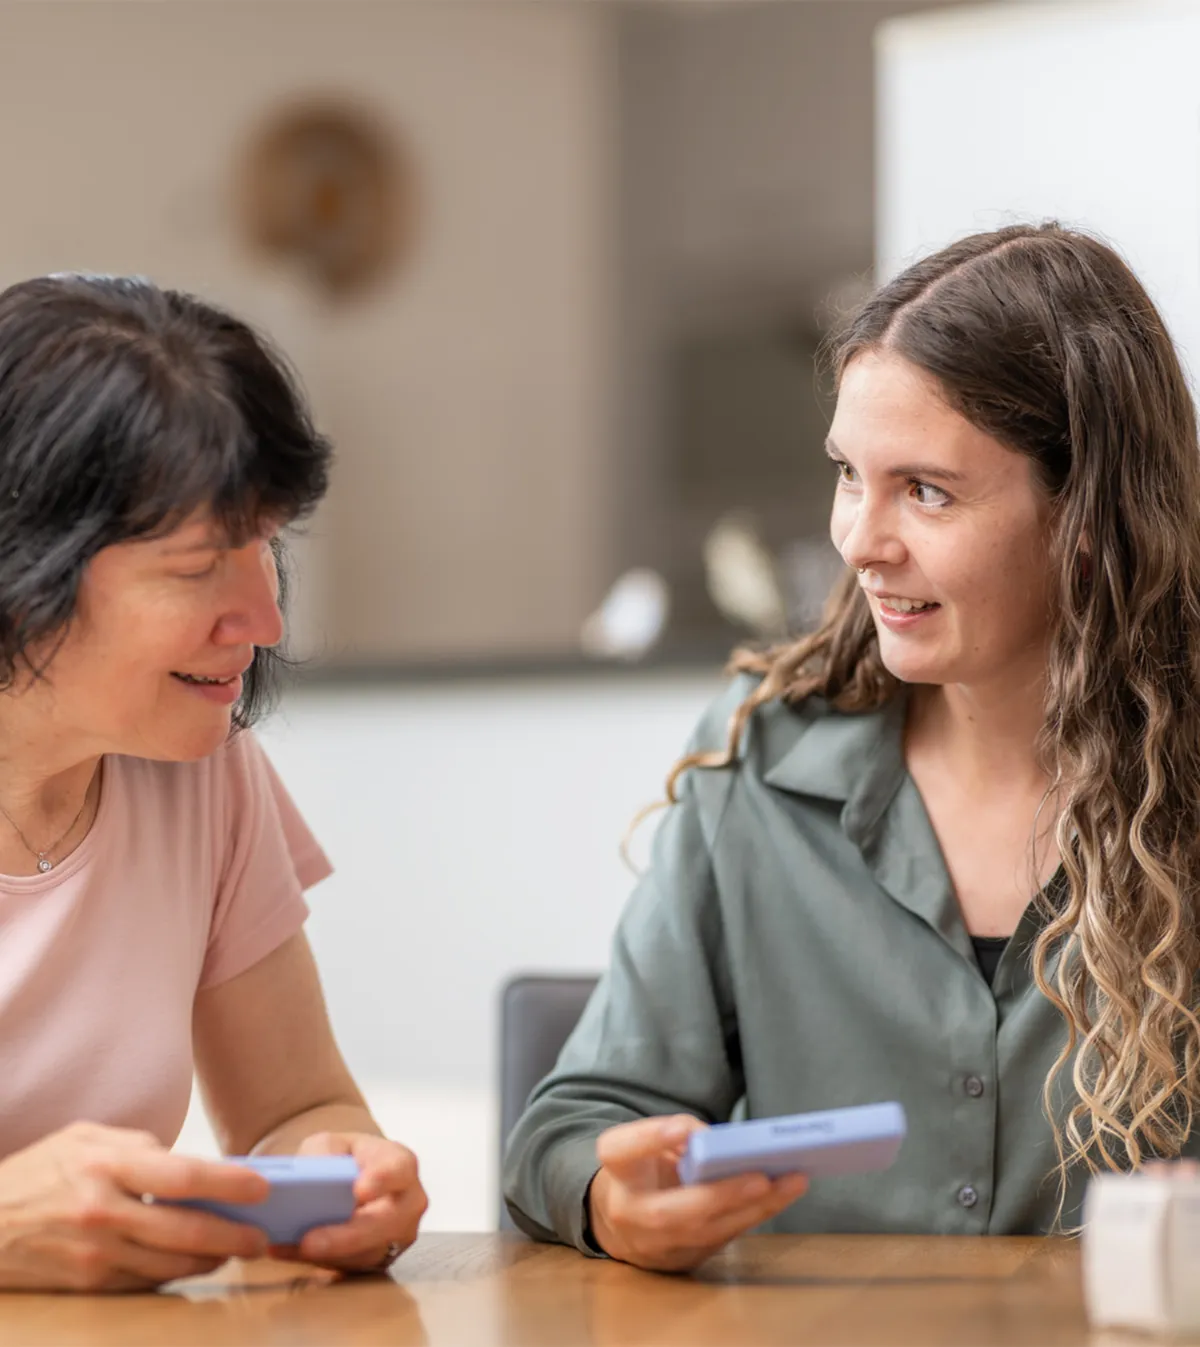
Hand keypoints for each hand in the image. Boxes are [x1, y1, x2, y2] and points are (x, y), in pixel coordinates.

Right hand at [0, 1121, 271, 1290]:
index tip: (262, 1188)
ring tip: (234, 1250)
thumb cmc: (39, 1171)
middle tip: (261, 1237)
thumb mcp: (85, 1138)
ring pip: (170, 1264)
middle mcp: (103, 1211)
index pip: (181, 1174)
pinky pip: (144, 1282)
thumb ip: (139, 1147)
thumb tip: (189, 1165)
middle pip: (184, 1229)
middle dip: (232, 1235)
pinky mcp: (87, 1282)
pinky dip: (175, 1275)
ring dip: (210, 1260)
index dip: (227, 1183)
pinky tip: (194, 1264)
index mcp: (106, 1164)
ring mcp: (94, 1252)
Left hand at [271, 1132, 426, 1272]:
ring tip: (294, 1248)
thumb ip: (325, 1151)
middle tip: (310, 1241)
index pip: (399, 1170)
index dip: (381, 1180)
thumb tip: (316, 1171)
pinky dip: (318, 1262)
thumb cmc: (343, 1160)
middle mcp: (407, 1203)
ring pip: (368, 1253)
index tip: (358, 1190)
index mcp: (401, 1165)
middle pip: (387, 1223)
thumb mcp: (331, 1144)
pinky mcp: (377, 1260)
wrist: (344, 1185)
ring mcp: (397, 1236)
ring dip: (330, 1255)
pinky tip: (291, 1252)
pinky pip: (351, 1268)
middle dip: (348, 1236)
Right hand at [587, 1115, 807, 1272]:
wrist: (619, 1220)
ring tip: (792, 1181)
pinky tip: (784, 1193)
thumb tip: (718, 1143)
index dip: (651, 1139)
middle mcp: (629, 1213)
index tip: (684, 1128)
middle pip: (671, 1212)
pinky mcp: (683, 1261)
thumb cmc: (642, 1170)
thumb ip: (672, 1136)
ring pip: (707, 1233)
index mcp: (616, 1171)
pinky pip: (724, 1238)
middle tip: (762, 1177)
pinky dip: (756, 1215)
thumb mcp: (645, 1144)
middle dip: (720, 1196)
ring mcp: (656, 1246)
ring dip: (754, 1209)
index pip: (622, 1151)